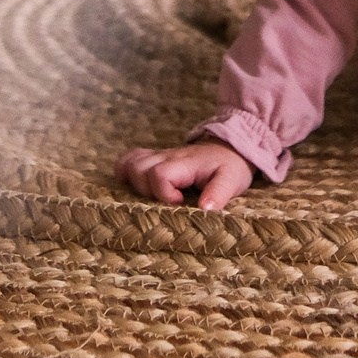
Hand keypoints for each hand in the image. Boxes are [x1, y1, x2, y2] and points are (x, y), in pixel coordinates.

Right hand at [115, 141, 253, 210]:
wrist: (231, 148)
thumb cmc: (231, 166)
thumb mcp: (232, 180)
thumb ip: (219, 194)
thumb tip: (205, 210)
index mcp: (185, 163)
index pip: (160, 174)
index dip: (164, 194)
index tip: (180, 202)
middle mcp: (167, 156)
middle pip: (138, 169)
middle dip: (146, 190)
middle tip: (165, 200)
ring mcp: (159, 156)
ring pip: (130, 164)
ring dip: (134, 182)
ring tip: (152, 195)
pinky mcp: (155, 158)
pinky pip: (130, 159)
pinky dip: (125, 171)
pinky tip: (133, 185)